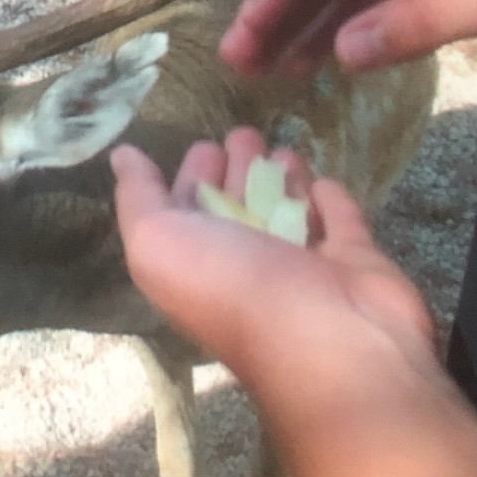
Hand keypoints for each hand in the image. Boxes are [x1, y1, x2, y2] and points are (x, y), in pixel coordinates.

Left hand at [111, 127, 436, 416]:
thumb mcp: (158, 241)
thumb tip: (121, 155)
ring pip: (288, 208)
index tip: (204, 146)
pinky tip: (322, 181)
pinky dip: (329, 201)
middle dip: (237, 169)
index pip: (188, 212)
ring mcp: (302, 264)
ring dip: (282, 178)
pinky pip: (339, 221)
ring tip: (280, 148)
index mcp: (196, 260)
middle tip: (245, 134)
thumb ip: (138, 197)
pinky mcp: (354, 261)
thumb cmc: (232, 288)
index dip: (190, 178)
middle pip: (238, 205)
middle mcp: (245, 263)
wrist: (328, 342)